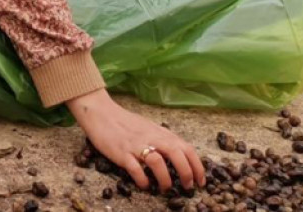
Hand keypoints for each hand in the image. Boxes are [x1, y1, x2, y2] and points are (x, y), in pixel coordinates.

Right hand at [67, 89, 205, 191]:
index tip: (201, 180)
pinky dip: (142, 179)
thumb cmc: (126, 122)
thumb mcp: (149, 129)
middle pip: (176, 153)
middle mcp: (151, 138)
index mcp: (160, 133)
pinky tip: (144, 185)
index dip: (197, 165)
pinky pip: (135, 168)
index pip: (186, 148)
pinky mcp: (121, 152)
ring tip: (166, 188)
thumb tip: (179, 155)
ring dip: (165, 178)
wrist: (101, 113)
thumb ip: (163, 140)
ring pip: (157, 161)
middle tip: (188, 187)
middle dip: (186, 173)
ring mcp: (136, 145)